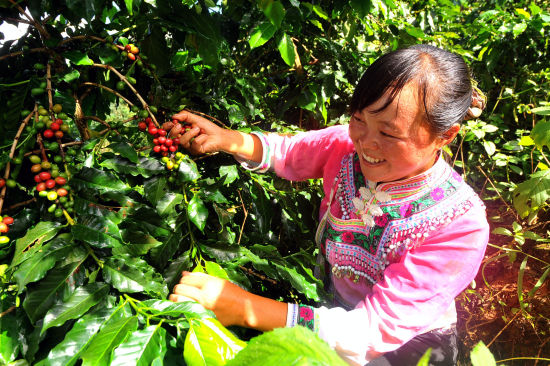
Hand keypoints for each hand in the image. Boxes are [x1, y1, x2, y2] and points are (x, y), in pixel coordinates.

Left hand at [169, 271, 286, 330]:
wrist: (243, 309)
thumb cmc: (233, 293)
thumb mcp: (218, 281)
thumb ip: (201, 277)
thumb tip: (184, 274)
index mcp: (209, 285)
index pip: (186, 279)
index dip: (183, 279)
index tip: (185, 281)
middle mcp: (204, 296)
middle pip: (180, 289)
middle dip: (177, 288)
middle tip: (179, 289)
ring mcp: (202, 309)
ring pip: (178, 301)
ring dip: (175, 298)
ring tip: (177, 298)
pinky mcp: (202, 318)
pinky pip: (184, 312)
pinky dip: (181, 308)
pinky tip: (182, 306)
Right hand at [171, 110, 229, 154]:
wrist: (219, 135)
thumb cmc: (208, 127)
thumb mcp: (196, 119)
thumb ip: (185, 116)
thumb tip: (173, 116)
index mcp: (182, 131)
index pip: (170, 130)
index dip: (168, 127)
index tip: (172, 122)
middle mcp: (184, 139)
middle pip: (172, 137)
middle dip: (175, 131)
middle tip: (180, 125)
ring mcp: (189, 146)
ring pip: (182, 141)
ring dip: (191, 133)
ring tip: (199, 129)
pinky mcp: (196, 151)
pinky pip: (194, 144)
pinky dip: (200, 138)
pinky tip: (205, 136)